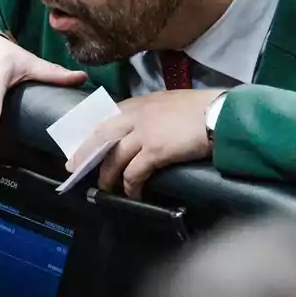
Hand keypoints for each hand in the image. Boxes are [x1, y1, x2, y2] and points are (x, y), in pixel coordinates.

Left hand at [68, 89, 219, 198]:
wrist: (221, 113)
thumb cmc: (202, 108)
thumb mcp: (169, 102)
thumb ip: (152, 113)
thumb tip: (144, 128)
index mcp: (138, 103)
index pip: (106, 117)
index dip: (92, 133)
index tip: (83, 144)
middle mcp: (135, 115)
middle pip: (100, 136)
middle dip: (85, 153)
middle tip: (74, 167)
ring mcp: (143, 133)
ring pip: (114, 157)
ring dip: (108, 175)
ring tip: (107, 187)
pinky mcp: (155, 151)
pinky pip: (134, 173)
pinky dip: (130, 186)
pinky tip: (133, 194)